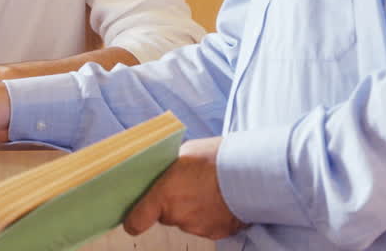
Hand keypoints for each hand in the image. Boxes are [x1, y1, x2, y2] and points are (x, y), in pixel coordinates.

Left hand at [123, 137, 244, 239]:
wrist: (252, 171)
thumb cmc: (217, 157)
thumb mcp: (183, 154)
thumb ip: (168, 170)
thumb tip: (161, 174)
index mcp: (164, 195)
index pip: (136, 221)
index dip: (133, 220)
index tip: (133, 218)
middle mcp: (178, 216)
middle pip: (166, 216)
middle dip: (172, 203)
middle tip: (186, 185)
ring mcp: (198, 227)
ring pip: (186, 220)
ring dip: (192, 208)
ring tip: (207, 189)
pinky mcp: (217, 233)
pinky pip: (205, 225)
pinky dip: (209, 214)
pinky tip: (219, 198)